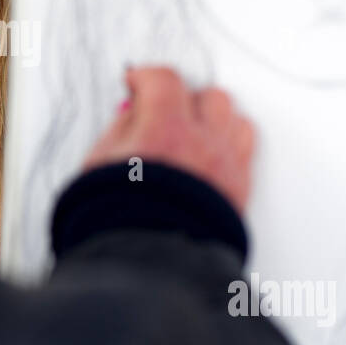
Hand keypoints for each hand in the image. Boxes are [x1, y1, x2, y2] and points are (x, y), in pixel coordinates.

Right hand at [80, 66, 255, 212]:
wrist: (150, 268)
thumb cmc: (118, 222)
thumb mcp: (99, 165)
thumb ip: (120, 129)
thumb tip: (133, 111)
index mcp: (164, 132)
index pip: (164, 80)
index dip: (146, 77)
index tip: (136, 84)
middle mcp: (202, 144)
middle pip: (206, 95)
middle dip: (183, 97)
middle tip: (163, 110)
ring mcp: (226, 167)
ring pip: (234, 117)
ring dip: (212, 117)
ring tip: (191, 130)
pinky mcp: (240, 190)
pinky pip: (246, 147)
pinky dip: (229, 142)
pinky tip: (209, 152)